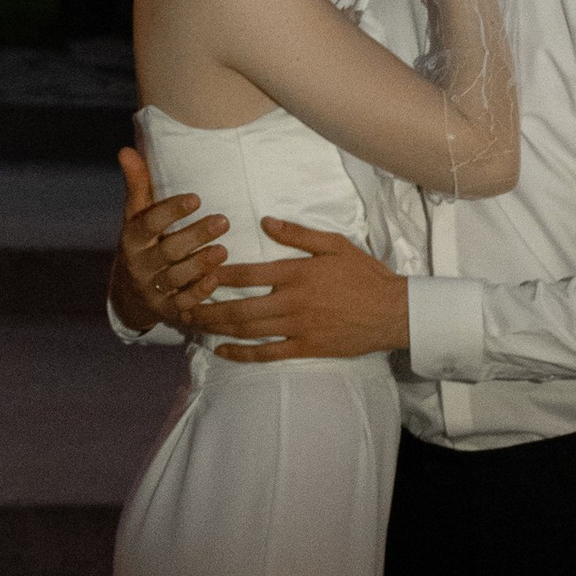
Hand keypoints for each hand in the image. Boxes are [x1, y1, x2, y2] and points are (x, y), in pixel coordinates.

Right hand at [111, 149, 230, 334]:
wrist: (131, 292)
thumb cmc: (144, 242)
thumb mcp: (136, 215)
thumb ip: (138, 184)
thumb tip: (126, 149)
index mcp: (133, 238)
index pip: (148, 223)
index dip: (170, 211)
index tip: (196, 197)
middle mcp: (140, 264)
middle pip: (167, 250)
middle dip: (195, 236)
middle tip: (224, 220)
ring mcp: (153, 289)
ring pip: (176, 278)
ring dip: (200, 264)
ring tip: (223, 250)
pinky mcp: (167, 309)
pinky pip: (183, 304)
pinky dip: (199, 293)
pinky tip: (216, 279)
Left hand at [207, 223, 409, 363]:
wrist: (392, 311)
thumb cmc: (365, 275)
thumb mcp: (336, 244)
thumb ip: (299, 234)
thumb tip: (266, 222)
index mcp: (297, 272)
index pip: (247, 274)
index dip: (218, 275)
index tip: (196, 273)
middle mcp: (292, 301)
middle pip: (239, 307)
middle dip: (207, 308)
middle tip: (183, 306)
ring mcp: (298, 327)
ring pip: (248, 330)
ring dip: (217, 328)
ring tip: (195, 325)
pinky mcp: (306, 347)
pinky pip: (267, 353)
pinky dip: (242, 353)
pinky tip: (223, 351)